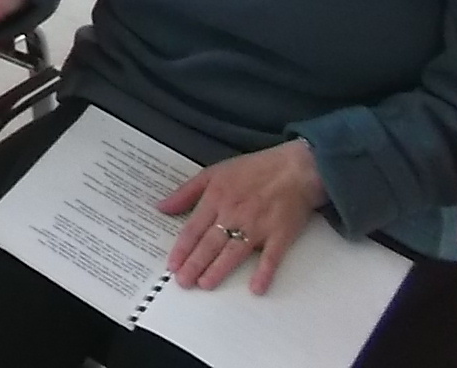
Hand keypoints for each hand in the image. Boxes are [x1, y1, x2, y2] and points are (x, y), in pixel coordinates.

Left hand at [161, 140, 326, 293]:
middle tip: (183, 282)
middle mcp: (233, 214)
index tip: (171, 266)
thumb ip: (186, 192)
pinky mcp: (280, 234)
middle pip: (210, 243)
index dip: (182, 248)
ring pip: (234, 251)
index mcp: (216, 199)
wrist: (295, 168)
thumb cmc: (253, 169)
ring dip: (219, 269)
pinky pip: (271, 257)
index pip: (194, 229)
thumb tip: (161, 207)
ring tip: (205, 284)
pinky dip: (264, 273)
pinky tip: (256, 288)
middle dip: (194, 264)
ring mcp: (258, 226)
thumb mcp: (213, 173)